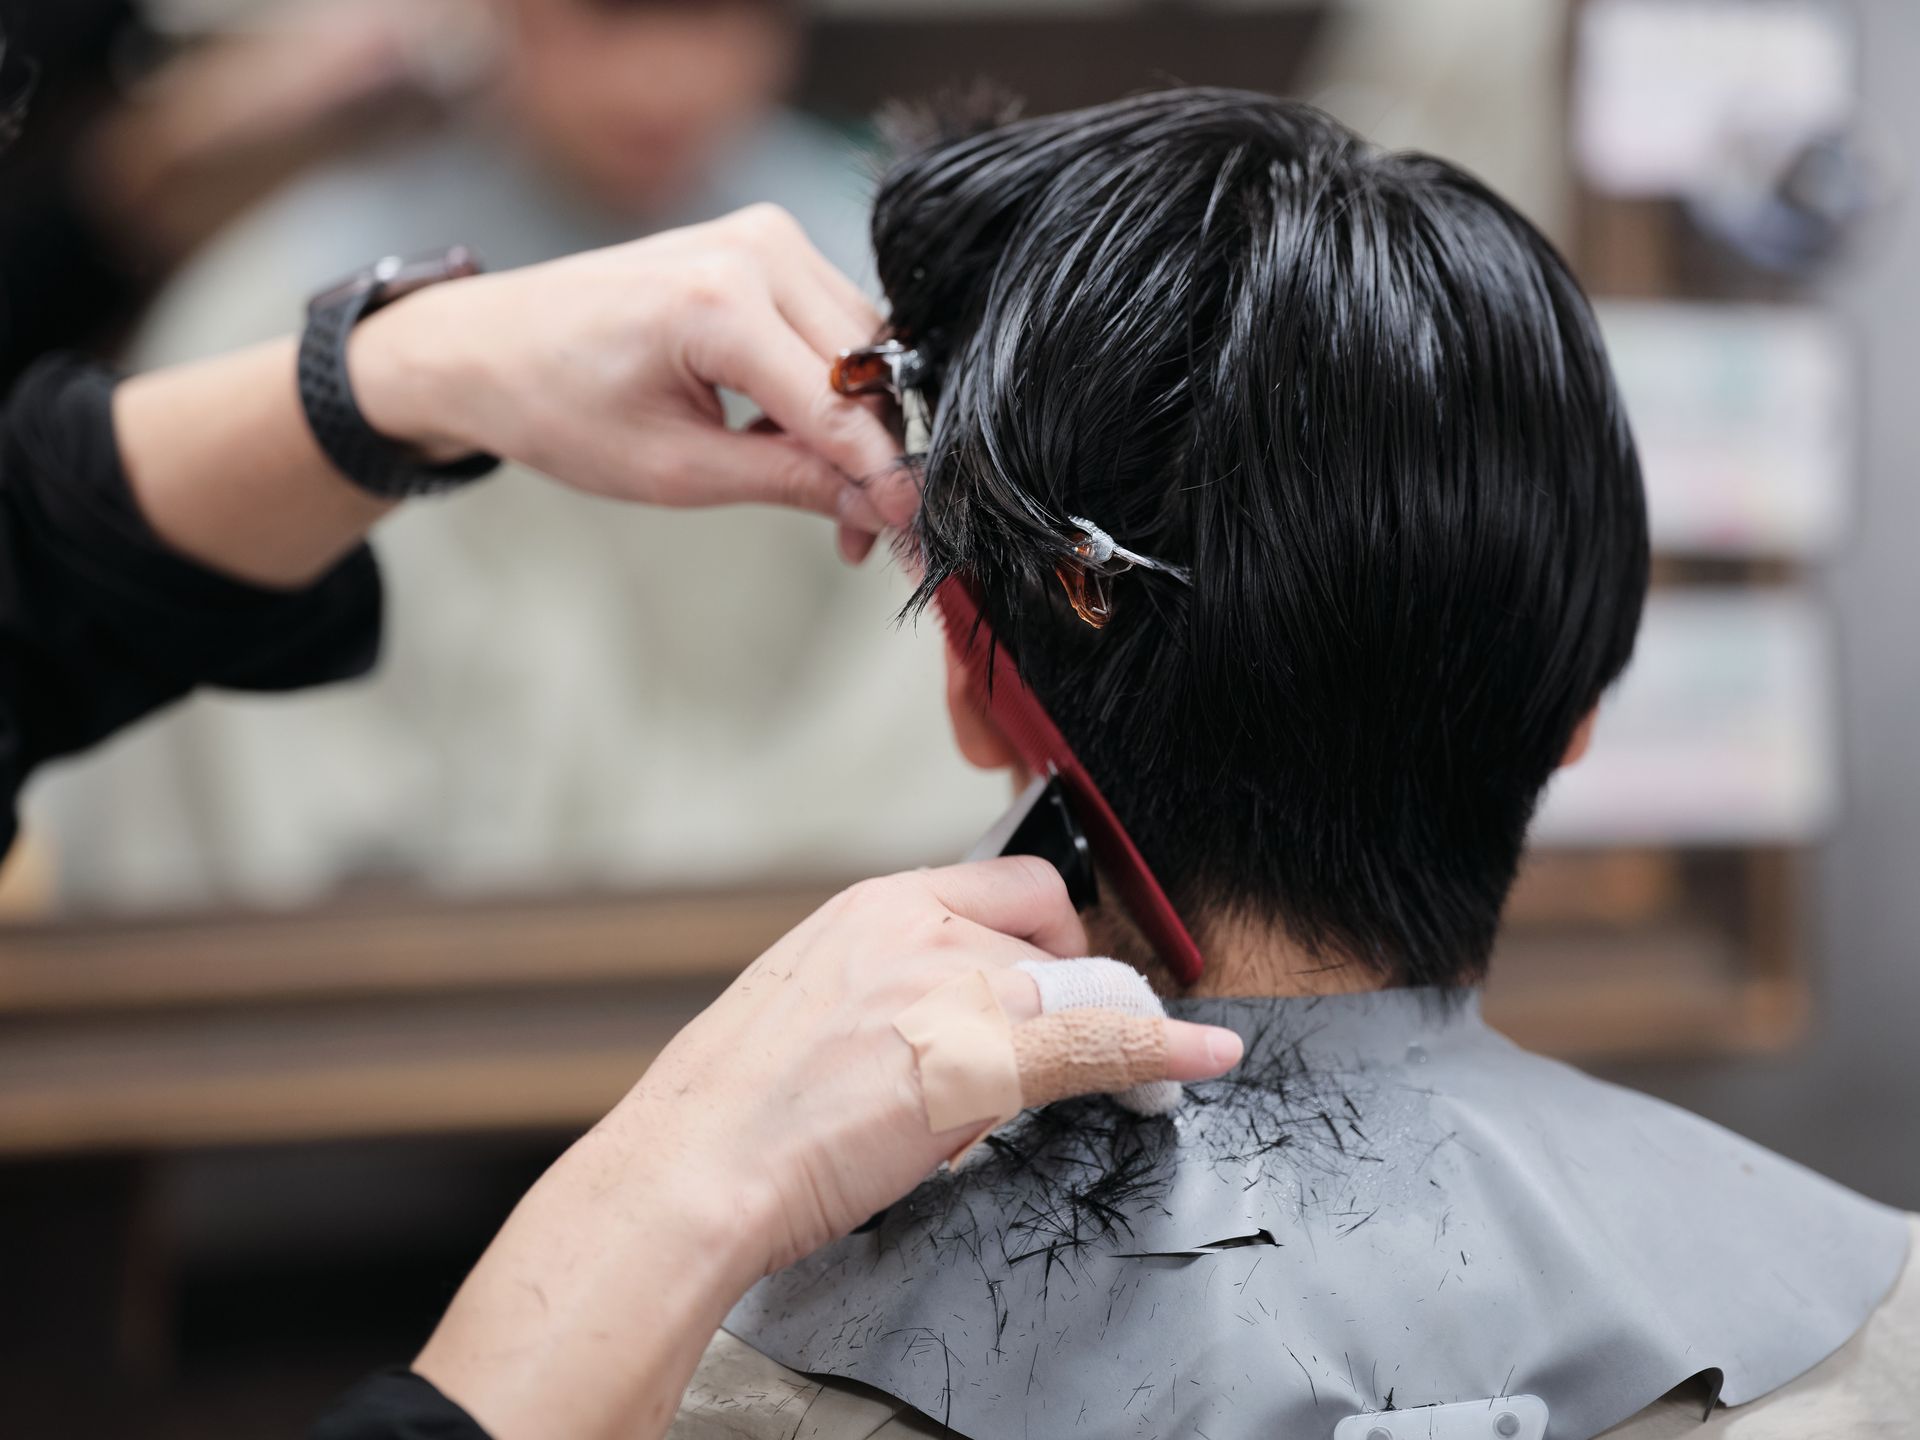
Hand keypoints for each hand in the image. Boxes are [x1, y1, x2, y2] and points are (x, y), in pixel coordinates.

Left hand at [352, 204, 910, 561]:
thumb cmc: (558, 404)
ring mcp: (765, 236)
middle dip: (870, 459)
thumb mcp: (675, 470)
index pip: (841, 407)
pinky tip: (786, 434)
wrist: (490, 344)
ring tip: (815, 493)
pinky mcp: (766, 243)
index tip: (919, 540)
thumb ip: (789, 482)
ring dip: (854, 426)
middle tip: (854, 540)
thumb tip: (882, 509)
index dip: (885, 481)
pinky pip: (835, 326)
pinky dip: (829, 389)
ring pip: (865, 349)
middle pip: (869, 373)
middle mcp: (755, 250)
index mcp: (719, 303)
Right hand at [625, 857, 1242, 1272]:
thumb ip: (883, 989)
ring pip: (1077, 992)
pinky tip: (1202, 1056)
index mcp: (874, 906)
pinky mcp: (982, 1059)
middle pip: (1052, 937)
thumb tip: (936, 1021)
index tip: (1060, 971)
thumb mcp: (810, 1008)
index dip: (1048, 934)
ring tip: (1109, 1078)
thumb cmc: (732, 1111)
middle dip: (1071, 990)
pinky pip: (1102, 1042)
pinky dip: (1163, 1049)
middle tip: (1067, 1044)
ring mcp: (952, 986)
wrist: (694, 1168)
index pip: (1008, 886)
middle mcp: (919, 926)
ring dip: (1102, 1033)